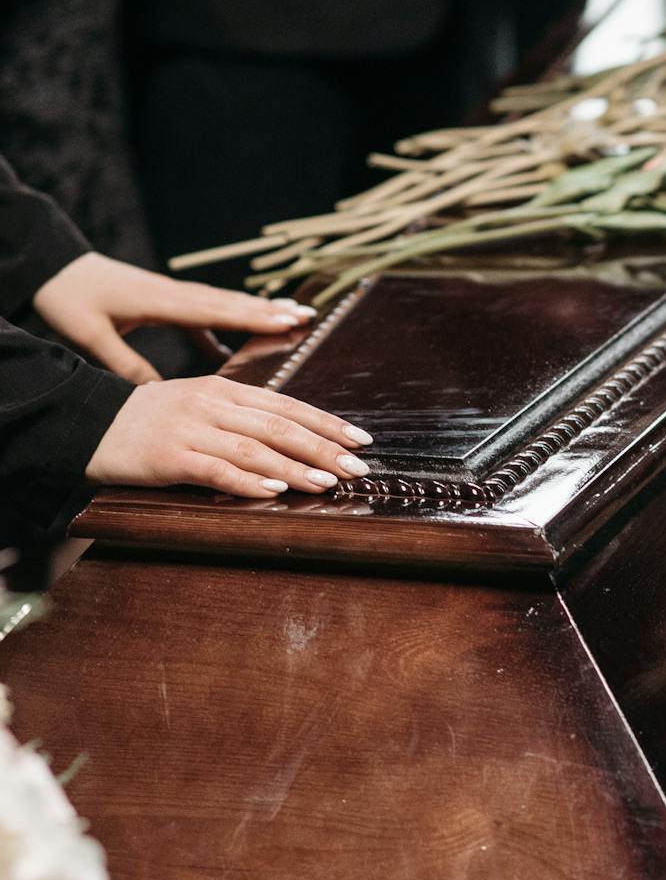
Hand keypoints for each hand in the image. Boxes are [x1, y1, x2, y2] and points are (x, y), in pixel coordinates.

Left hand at [34, 252, 316, 383]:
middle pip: (230, 303)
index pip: (215, 310)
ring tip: (292, 319)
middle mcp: (174, 295)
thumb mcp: (90, 335)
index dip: (252, 316)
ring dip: (257, 312)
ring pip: (223, 305)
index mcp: (160, 302)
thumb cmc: (70, 300)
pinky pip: (204, 314)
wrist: (55, 268)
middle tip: (307, 317)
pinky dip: (224, 325)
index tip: (287, 320)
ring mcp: (173, 296)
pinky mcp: (166, 302)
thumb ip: (125, 363)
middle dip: (269, 311)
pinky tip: (232, 348)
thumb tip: (156, 395)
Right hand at [87, 377, 373, 498]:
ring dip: (295, 466)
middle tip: (358, 467)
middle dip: (323, 447)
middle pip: (279, 425)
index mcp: (224, 390)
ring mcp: (190, 429)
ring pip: (253, 447)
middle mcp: (212, 404)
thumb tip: (295, 436)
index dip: (327, 422)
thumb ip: (242, 416)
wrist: (90, 425)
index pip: (287, 405)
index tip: (361, 440)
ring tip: (327, 483)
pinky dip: (246, 480)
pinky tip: (273, 490)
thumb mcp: (200, 405)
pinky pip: (214, 469)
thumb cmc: (152, 421)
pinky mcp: (169, 456)